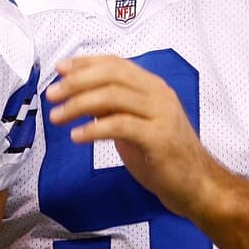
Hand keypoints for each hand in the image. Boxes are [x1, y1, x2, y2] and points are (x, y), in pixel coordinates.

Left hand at [46, 54, 211, 217]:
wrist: (196, 185)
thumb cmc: (163, 155)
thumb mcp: (134, 124)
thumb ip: (113, 107)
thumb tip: (80, 94)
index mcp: (152, 87)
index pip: (115, 63)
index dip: (85, 63)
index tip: (60, 69)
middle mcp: (158, 94)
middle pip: (111, 75)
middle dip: (76, 81)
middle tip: (52, 94)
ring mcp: (161, 114)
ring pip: (113, 96)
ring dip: (79, 104)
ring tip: (57, 117)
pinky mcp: (159, 138)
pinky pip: (121, 125)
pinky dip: (94, 128)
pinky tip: (77, 136)